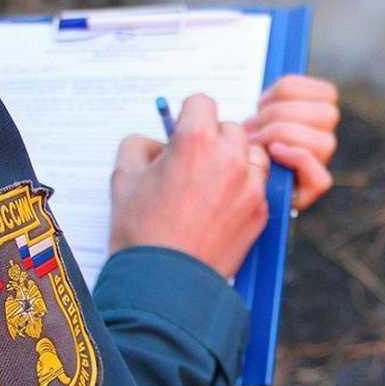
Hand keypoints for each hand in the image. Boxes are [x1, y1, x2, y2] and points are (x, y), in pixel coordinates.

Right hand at [109, 94, 269, 277]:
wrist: (165, 283)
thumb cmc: (141, 232)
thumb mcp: (123, 178)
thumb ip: (138, 145)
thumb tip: (156, 143)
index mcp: (195, 141)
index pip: (202, 101)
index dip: (188, 115)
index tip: (182, 131)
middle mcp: (229, 157)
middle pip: (230, 127)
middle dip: (213, 139)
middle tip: (194, 163)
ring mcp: (250, 185)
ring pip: (251, 154)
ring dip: (236, 160)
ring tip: (212, 184)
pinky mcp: (261, 211)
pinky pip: (259, 185)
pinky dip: (245, 189)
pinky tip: (221, 207)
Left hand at [244, 75, 338, 210]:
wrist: (227, 184)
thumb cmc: (239, 144)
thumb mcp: (252, 114)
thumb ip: (266, 98)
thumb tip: (268, 76)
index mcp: (316, 114)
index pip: (327, 92)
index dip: (288, 90)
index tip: (260, 102)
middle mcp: (323, 138)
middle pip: (325, 114)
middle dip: (280, 115)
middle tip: (252, 126)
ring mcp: (320, 163)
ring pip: (323, 142)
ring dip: (282, 137)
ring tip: (254, 142)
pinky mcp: (312, 189)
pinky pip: (321, 177)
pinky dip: (296, 159)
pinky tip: (273, 153)